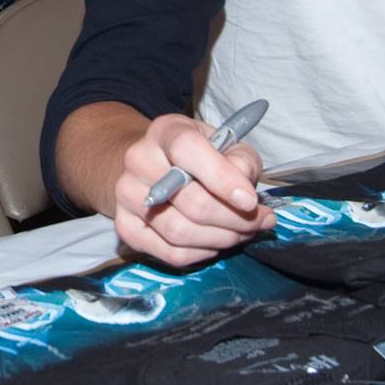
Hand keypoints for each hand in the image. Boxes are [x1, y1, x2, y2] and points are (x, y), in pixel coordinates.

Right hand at [112, 113, 273, 266]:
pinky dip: (201, 253)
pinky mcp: (125, 227)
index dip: (222, 178)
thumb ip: (242, 162)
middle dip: (233, 219)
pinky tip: (216, 242)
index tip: (250, 201)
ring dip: (221, 239)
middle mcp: (138, 160)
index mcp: (165, 131)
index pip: (187, 150)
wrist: (155, 169)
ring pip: (179, 232)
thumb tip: (246, 196)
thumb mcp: (227, 145)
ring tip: (242, 232)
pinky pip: (169, 253)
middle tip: (259, 222)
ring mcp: (126, 195)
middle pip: (189, 201)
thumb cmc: (200, 156)